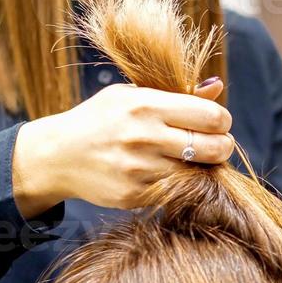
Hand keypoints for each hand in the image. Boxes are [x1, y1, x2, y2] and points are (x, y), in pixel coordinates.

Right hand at [13, 78, 232, 216]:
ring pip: (198, 173)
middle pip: (214, 148)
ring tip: (187, 158)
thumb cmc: (102, 119)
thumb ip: (177, 93)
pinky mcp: (135, 195)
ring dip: (201, 168)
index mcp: (147, 105)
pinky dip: (179, 184)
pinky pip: (176, 191)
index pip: (211, 116)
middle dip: (223, 146)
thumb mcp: (132, 94)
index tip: (218, 123)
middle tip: (217, 145)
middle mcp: (145, 137)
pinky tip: (164, 173)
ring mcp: (140, 170)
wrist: (58, 155)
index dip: (222, 121)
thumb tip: (216, 86)